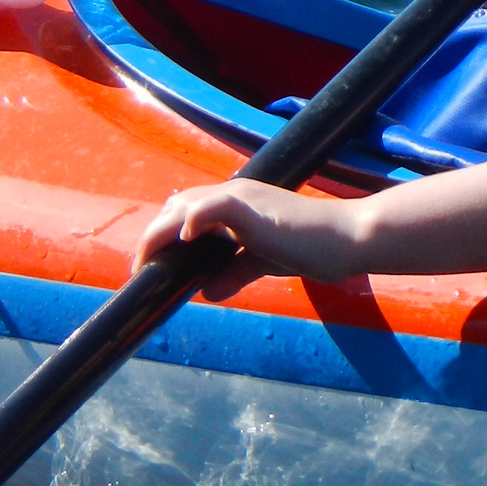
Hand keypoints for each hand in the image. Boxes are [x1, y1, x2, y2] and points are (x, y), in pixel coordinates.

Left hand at [132, 180, 357, 296]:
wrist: (345, 239)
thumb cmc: (311, 248)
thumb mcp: (263, 262)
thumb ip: (234, 272)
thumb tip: (207, 291)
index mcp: (236, 205)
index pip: (186, 211)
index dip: (162, 236)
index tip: (150, 265)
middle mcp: (234, 194)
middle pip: (176, 206)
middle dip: (152, 237)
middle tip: (140, 269)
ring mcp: (242, 197)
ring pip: (185, 205)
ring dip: (159, 233)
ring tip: (147, 261)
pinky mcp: (251, 208)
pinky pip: (213, 207)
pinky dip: (193, 219)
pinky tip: (185, 238)